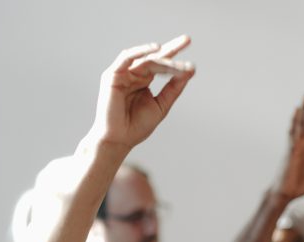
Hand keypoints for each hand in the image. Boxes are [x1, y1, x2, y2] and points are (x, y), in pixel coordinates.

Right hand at [90, 35, 194, 150]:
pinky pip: (126, 58)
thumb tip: (190, 70)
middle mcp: (133, 74)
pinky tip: (155, 49)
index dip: (176, 57)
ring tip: (176, 51)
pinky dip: (140, 51)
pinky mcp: (112, 75)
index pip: (162, 64)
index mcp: (144, 80)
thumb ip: (174, 88)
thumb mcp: (161, 105)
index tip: (190, 51)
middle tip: (187, 40)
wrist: (119, 140)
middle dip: (171, 49)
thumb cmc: (137, 126)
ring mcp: (123, 73)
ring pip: (145, 59)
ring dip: (161, 56)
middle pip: (155, 58)